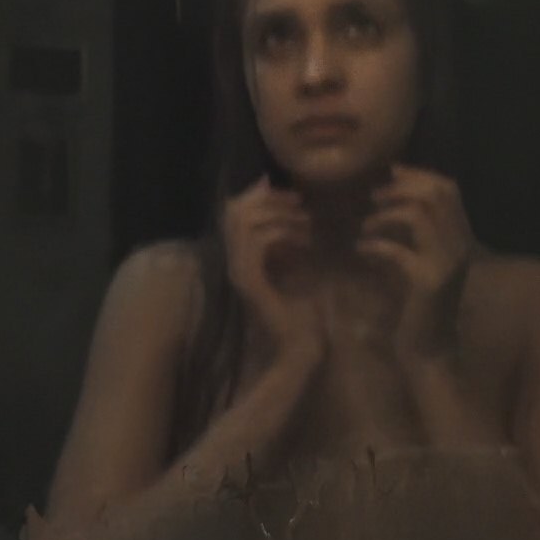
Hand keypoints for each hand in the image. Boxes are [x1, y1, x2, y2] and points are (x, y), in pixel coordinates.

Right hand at [222, 175, 325, 359]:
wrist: (303, 345)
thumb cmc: (305, 309)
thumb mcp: (299, 264)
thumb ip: (290, 238)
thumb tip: (292, 210)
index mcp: (242, 259)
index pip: (236, 213)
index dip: (259, 196)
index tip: (290, 194)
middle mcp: (234, 263)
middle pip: (235, 212)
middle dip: (268, 199)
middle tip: (298, 200)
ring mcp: (238, 272)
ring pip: (244, 223)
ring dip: (277, 214)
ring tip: (304, 219)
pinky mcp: (250, 280)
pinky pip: (258, 242)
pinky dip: (281, 232)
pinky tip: (303, 239)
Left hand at [358, 164, 476, 358]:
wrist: (432, 349)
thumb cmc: (422, 307)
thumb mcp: (422, 262)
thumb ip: (417, 234)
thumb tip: (392, 200)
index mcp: (461, 238)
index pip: (449, 189)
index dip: (419, 174)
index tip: (392, 171)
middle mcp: (459, 245)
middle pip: (435, 195)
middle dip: (400, 188)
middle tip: (374, 196)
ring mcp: (446, 263)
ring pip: (418, 216)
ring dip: (385, 216)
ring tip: (366, 226)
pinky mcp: (427, 282)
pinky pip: (398, 251)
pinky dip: (375, 246)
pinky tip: (361, 250)